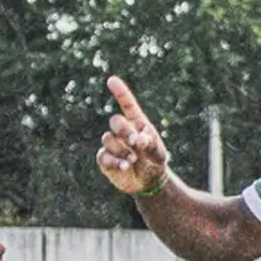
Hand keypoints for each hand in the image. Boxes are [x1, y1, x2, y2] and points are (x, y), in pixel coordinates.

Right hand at [97, 76, 170, 194]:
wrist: (149, 180)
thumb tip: (138, 140)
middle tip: (135, 142)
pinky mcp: (105, 159)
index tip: (112, 80)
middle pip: (116, 121)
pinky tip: (125, 166)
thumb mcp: (158, 151)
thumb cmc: (155, 160)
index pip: (127, 105)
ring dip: (122, 149)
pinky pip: (103, 156)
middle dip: (124, 130)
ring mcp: (112, 144)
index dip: (120, 92)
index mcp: (137, 123)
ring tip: (133, 160)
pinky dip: (114, 161)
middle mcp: (122, 131)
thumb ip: (149, 143)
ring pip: (108, 139)